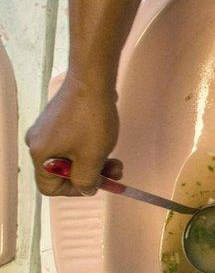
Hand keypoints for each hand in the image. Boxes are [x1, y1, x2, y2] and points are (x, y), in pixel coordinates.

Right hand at [25, 73, 122, 195]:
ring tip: (118, 161)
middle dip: (92, 175)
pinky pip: (73, 143)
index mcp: (40, 154)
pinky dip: (90, 148)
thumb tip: (85, 189)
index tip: (96, 184)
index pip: (50, 187)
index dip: (74, 191)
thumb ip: (86, 180)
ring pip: (72, 158)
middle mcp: (37, 142)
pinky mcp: (59, 120)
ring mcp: (47, 130)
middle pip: (63, 172)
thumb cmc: (91, 120)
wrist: (92, 81)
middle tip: (117, 173)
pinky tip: (108, 144)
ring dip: (95, 163)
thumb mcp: (92, 158)